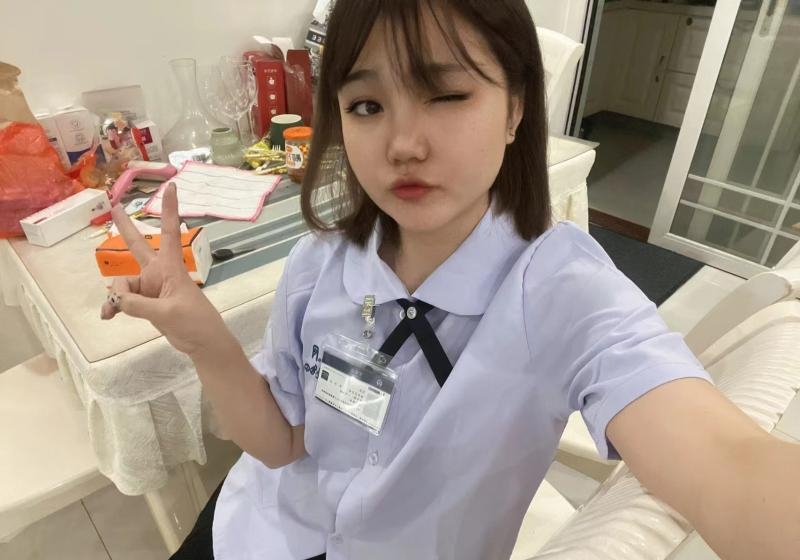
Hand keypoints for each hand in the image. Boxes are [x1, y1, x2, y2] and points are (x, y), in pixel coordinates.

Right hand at [100, 182, 229, 357]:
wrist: (203, 343)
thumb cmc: (194, 322)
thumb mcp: (166, 313)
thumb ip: (138, 305)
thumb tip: (115, 299)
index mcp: (170, 267)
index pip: (169, 231)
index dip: (170, 209)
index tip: (172, 186)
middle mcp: (159, 273)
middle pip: (137, 246)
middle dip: (125, 227)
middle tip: (115, 204)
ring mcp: (152, 288)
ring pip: (124, 285)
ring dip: (116, 297)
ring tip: (113, 313)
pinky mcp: (147, 303)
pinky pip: (124, 301)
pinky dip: (115, 307)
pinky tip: (107, 316)